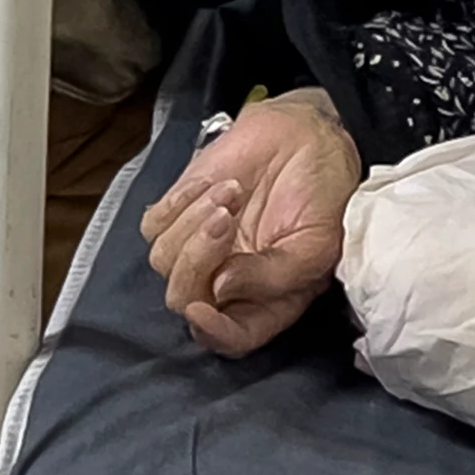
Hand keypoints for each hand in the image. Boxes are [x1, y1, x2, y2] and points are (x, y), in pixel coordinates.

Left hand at [141, 95, 364, 357]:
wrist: (307, 135)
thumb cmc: (322, 194)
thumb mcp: (316, 243)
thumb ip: (275, 275)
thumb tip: (221, 288)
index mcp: (267, 302)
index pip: (230, 338)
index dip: (212, 332)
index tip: (201, 309)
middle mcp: (227, 283)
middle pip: (184, 298)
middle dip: (198, 261)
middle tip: (227, 218)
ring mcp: (200, 249)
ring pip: (163, 260)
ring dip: (193, 222)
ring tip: (233, 190)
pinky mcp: (179, 213)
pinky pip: (153, 225)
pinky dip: (179, 203)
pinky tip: (215, 184)